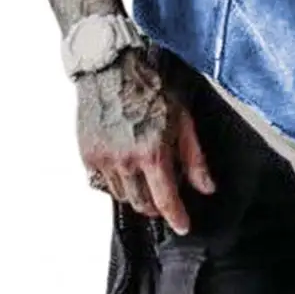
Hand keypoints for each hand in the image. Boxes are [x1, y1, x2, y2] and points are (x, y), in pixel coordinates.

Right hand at [77, 47, 215, 234]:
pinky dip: (116, 181)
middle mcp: (126, 161)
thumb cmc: (150, 87)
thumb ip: (194, 157)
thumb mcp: (182, 118)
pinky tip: (125, 167)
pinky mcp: (87, 155)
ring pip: (122, 196)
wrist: (112, 68)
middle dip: (157, 206)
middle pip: (142, 204)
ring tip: (145, 175)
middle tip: (165, 197)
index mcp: (153, 152)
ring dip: (136, 193)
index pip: (165, 199)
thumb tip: (206, 186)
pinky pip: (102, 182)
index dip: (177, 216)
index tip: (183, 225)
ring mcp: (104, 159)